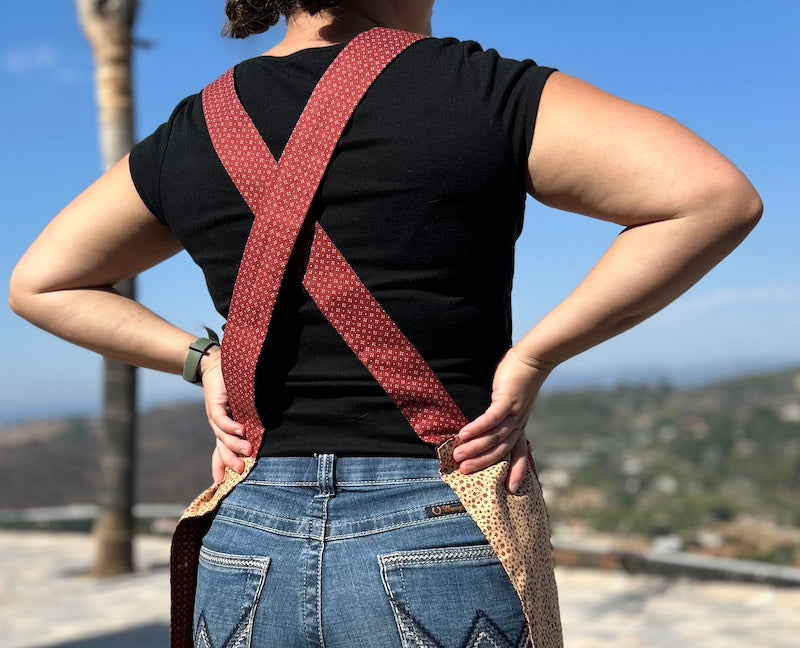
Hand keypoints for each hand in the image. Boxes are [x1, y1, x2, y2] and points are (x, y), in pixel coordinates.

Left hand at [199, 347, 251, 482]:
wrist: (216, 365)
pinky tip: (240, 430)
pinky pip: (221, 419)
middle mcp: (219, 425)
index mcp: (225, 428)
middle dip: (230, 461)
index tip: (220, 482)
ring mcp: (216, 416)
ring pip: (223, 436)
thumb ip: (250, 422)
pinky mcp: (214, 405)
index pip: (221, 450)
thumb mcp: (242, 408)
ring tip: (248, 451)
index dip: (220, 465)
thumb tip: (269, 429)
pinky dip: (230, 426)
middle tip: (241, 470)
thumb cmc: (232, 386)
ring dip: (235, 445)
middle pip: (222, 448)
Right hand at [453, 347, 552, 492]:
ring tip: (458, 455)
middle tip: (465, 472)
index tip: (512, 490)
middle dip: (483, 462)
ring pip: (494, 436)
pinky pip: (491, 418)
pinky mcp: (507, 400)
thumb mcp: (513, 403)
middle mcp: (518, 423)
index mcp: (520, 426)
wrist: (532, 360)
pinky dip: (478, 427)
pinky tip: (464, 434)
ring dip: (475, 447)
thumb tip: (487, 426)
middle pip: (500, 449)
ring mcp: (514, 413)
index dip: (517, 471)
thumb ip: (502, 416)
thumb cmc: (519, 380)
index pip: (519, 453)